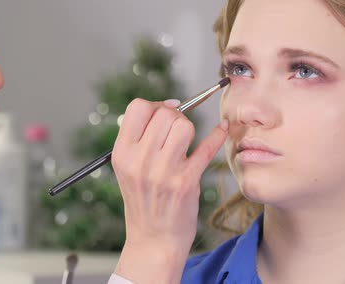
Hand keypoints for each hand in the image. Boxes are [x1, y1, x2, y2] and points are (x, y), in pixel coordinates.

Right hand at [111, 98, 227, 282]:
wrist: (153, 240)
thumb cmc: (144, 200)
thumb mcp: (129, 169)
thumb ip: (140, 139)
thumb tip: (168, 107)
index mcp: (122, 154)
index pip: (138, 108)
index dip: (156, 105)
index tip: (167, 111)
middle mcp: (140, 161)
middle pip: (164, 114)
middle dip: (176, 116)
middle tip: (178, 130)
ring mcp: (163, 172)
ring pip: (184, 126)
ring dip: (190, 128)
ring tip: (188, 142)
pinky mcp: (186, 182)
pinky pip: (206, 148)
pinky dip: (217, 135)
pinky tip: (222, 130)